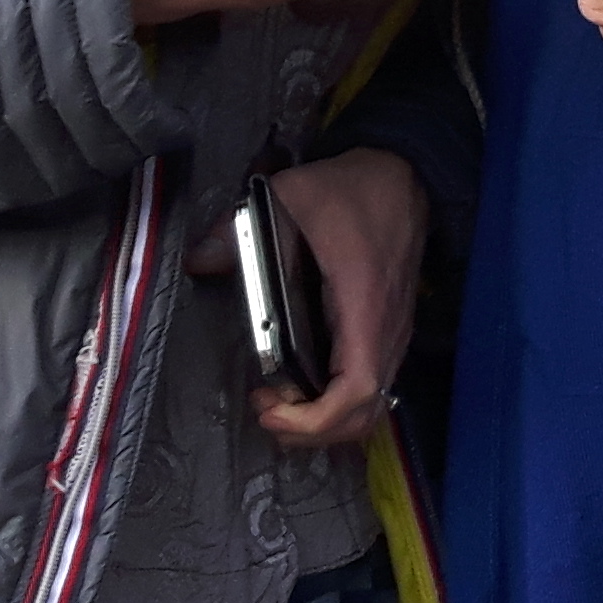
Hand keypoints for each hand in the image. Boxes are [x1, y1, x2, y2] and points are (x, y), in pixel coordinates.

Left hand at [256, 150, 425, 448]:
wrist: (404, 171)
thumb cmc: (352, 189)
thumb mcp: (289, 196)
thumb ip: (237, 229)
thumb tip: (198, 261)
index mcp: (363, 303)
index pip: (357, 389)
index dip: (315, 417)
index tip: (270, 408)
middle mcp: (386, 329)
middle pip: (365, 414)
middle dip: (312, 431)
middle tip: (266, 410)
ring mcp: (393, 333)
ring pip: (371, 407)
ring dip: (324, 420)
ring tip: (280, 402)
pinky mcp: (391, 330)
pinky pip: (372, 387)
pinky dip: (337, 402)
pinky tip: (303, 383)